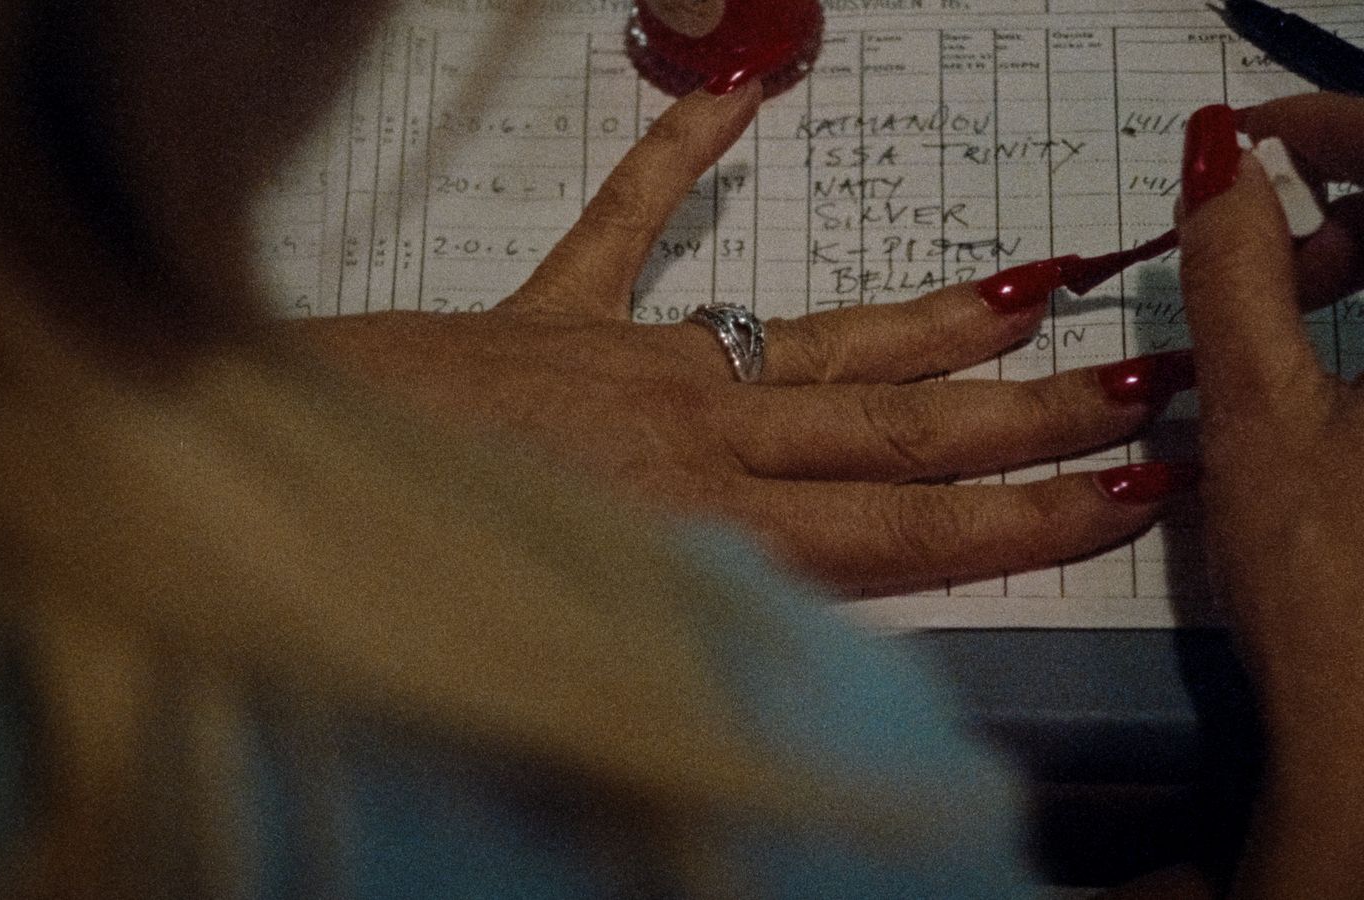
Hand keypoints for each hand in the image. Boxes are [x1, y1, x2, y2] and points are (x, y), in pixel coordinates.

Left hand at [298, 83, 1189, 591]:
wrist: (253, 471)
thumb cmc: (399, 574)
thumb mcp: (577, 648)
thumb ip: (707, 629)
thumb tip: (800, 626)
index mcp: (700, 529)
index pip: (905, 527)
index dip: (1027, 515)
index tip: (1124, 487)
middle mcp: (688, 437)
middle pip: (893, 427)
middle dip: (1026, 415)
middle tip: (1132, 382)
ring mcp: (624, 365)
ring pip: (810, 342)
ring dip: (925, 323)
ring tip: (1028, 290)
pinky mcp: (546, 315)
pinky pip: (626, 220)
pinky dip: (682, 153)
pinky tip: (746, 87)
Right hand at [1169, 95, 1363, 895]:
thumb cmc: (1330, 584)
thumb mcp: (1260, 411)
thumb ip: (1234, 269)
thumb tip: (1214, 163)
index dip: (1327, 128)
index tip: (1238, 145)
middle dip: (1342, 206)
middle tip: (1253, 254)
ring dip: (1363, 262)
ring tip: (1281, 316)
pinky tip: (1336, 360)